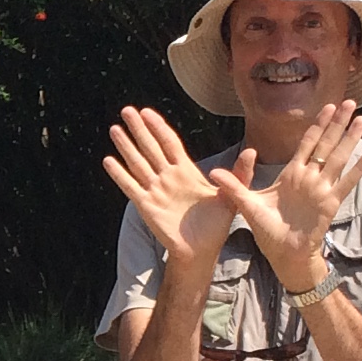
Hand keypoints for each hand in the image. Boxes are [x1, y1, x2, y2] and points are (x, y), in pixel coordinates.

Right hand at [104, 106, 242, 266]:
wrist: (201, 251)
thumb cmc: (215, 225)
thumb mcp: (230, 196)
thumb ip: (239, 173)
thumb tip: (253, 151)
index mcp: (186, 172)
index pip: (170, 144)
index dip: (159, 127)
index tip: (147, 112)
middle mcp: (168, 177)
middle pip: (150, 147)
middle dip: (139, 129)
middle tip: (127, 110)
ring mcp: (156, 190)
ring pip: (138, 163)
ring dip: (126, 146)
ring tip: (114, 129)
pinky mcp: (147, 205)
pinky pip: (131, 186)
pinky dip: (119, 174)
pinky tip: (108, 161)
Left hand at [210, 100, 361, 290]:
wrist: (283, 254)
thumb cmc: (267, 230)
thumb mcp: (247, 204)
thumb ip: (234, 186)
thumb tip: (213, 172)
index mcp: (291, 174)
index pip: (307, 143)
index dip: (318, 125)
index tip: (327, 106)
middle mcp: (309, 178)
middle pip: (326, 144)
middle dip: (337, 123)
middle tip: (349, 101)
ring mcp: (321, 189)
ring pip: (338, 158)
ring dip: (350, 139)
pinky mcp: (330, 203)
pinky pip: (345, 183)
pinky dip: (358, 169)